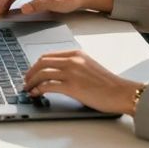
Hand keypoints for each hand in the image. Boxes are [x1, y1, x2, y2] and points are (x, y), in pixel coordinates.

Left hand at [22, 49, 142, 115]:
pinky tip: (36, 94)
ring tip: (29, 89)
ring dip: (32, 82)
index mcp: (76, 53)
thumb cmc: (107, 83)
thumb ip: (73, 65)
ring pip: (42, 73)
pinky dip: (38, 90)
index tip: (32, 72)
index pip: (48, 55)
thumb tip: (55, 73)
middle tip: (26, 81)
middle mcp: (72, 60)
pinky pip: (48, 86)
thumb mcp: (88, 66)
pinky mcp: (72, 87)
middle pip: (42, 62)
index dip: (36, 64)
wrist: (121, 92)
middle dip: (30, 72)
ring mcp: (71, 72)